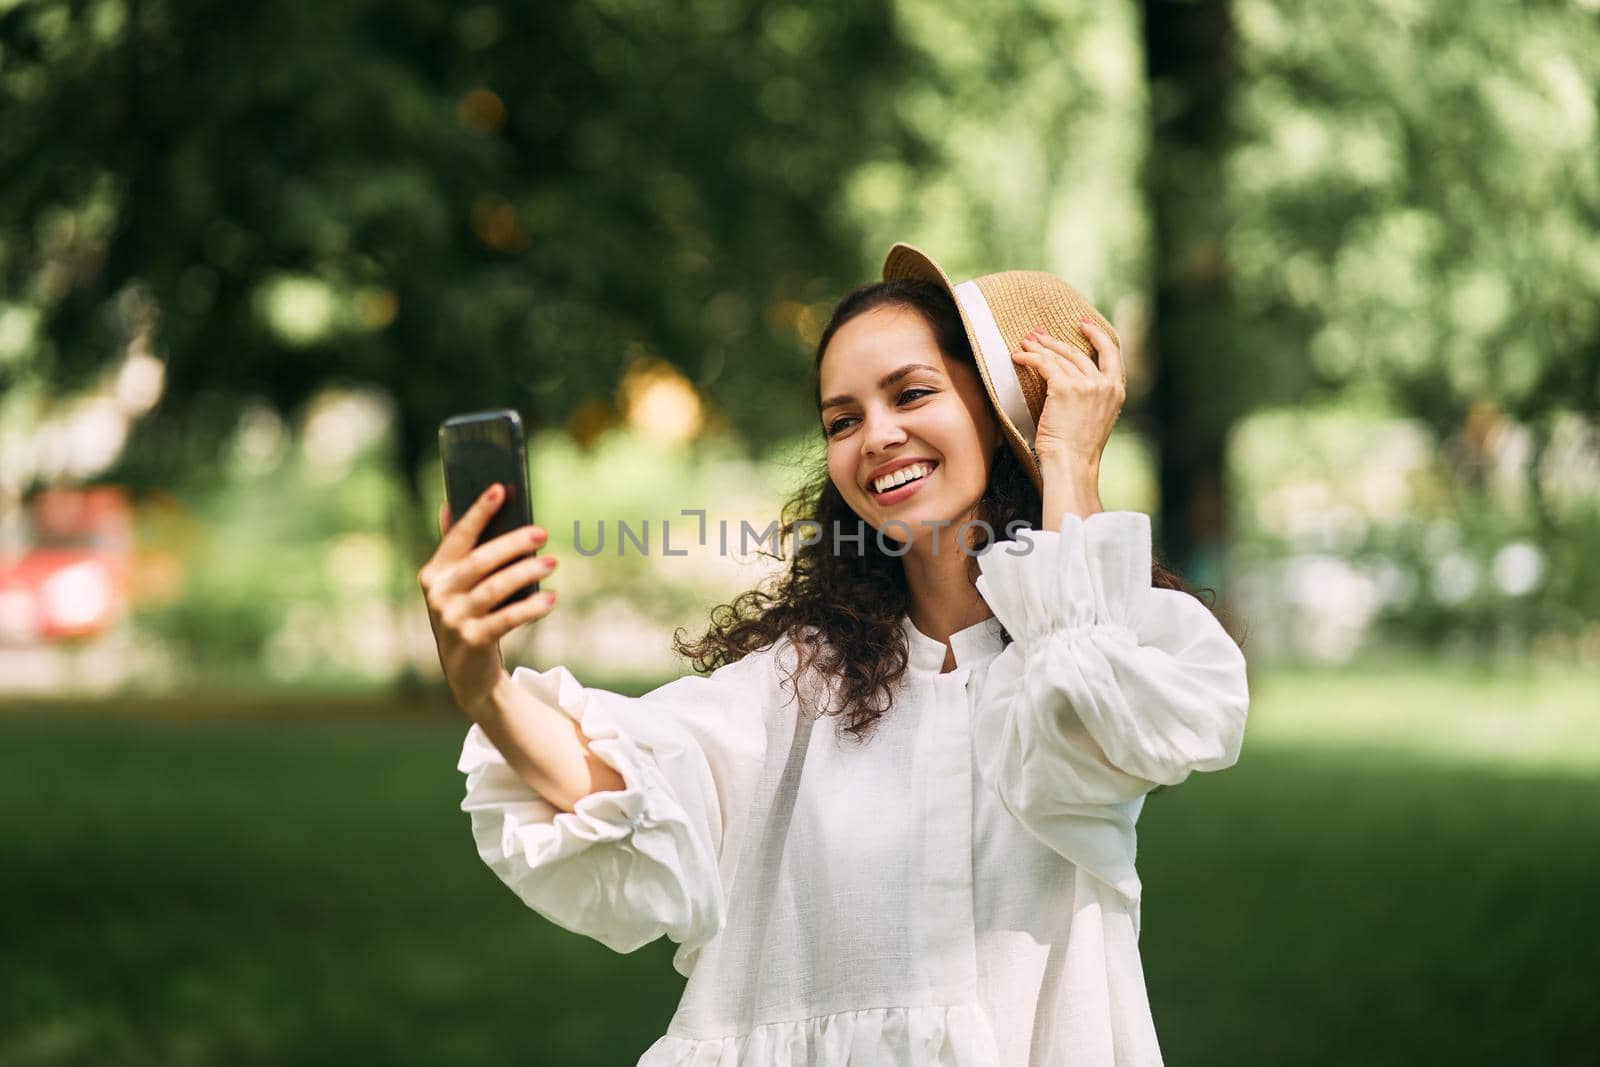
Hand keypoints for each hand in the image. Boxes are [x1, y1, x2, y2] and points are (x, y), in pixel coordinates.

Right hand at [416, 483, 558, 713]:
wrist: (466, 670)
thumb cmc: (467, 613)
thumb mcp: (457, 583)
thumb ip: (456, 547)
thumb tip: (448, 504)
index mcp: (434, 573)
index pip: (458, 536)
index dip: (478, 512)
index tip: (500, 489)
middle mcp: (438, 594)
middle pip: (480, 562)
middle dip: (512, 544)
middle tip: (542, 532)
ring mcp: (452, 619)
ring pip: (494, 589)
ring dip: (525, 573)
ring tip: (552, 562)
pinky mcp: (471, 641)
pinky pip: (506, 620)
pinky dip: (530, 608)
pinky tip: (551, 598)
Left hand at [1010, 319, 1125, 467]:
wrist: (1072, 463)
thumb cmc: (1078, 449)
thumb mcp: (1095, 418)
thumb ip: (1091, 397)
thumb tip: (1072, 379)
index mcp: (1117, 391)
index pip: (1111, 353)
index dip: (1096, 336)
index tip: (1084, 324)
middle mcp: (1104, 384)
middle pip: (1077, 353)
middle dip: (1055, 343)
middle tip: (1038, 336)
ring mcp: (1086, 384)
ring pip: (1059, 357)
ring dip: (1039, 348)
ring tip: (1025, 344)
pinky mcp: (1065, 387)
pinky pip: (1044, 364)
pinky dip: (1030, 358)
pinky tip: (1019, 357)